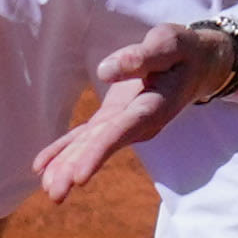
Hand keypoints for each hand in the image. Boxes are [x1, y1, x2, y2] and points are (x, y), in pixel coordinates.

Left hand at [32, 22, 235, 202]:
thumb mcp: (169, 44)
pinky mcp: (113, 119)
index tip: (79, 176)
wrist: (195, 65)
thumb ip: (142, 57)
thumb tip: (104, 71)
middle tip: (54, 193)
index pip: (123, 131)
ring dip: (68, 166)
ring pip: (92, 145)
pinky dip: (64, 150)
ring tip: (48, 189)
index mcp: (155, 106)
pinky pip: (86, 137)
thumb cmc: (183, 51)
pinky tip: (42, 167)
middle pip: (104, 146)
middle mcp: (139, 123)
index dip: (99, 152)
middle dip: (77, 168)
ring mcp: (125, 124)